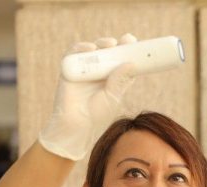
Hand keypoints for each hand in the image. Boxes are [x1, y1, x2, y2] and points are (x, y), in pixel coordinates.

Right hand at [38, 34, 137, 160]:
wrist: (77, 126)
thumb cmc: (97, 115)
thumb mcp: (113, 97)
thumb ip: (120, 81)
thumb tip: (131, 64)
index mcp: (113, 78)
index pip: (123, 61)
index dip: (130, 51)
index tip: (136, 44)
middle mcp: (100, 72)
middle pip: (109, 52)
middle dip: (118, 45)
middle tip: (127, 40)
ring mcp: (85, 69)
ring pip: (94, 50)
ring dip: (102, 43)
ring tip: (111, 44)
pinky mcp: (70, 68)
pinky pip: (74, 53)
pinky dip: (81, 48)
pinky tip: (91, 48)